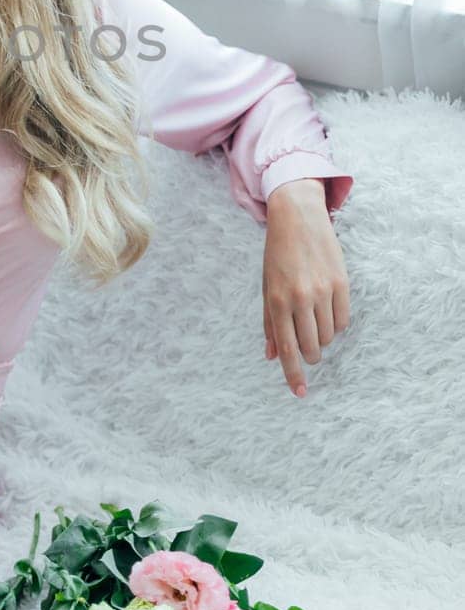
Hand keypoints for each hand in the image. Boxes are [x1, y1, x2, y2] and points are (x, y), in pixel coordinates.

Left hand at [263, 179, 350, 397]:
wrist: (297, 217)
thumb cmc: (277, 254)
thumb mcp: (266, 286)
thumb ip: (269, 322)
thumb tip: (271, 355)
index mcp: (276, 300)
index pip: (286, 348)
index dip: (292, 374)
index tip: (299, 393)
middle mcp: (299, 298)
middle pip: (312, 347)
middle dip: (310, 354)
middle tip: (307, 346)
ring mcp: (322, 291)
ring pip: (329, 336)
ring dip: (323, 336)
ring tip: (314, 317)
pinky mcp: (342, 283)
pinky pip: (344, 320)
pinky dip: (337, 323)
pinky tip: (328, 309)